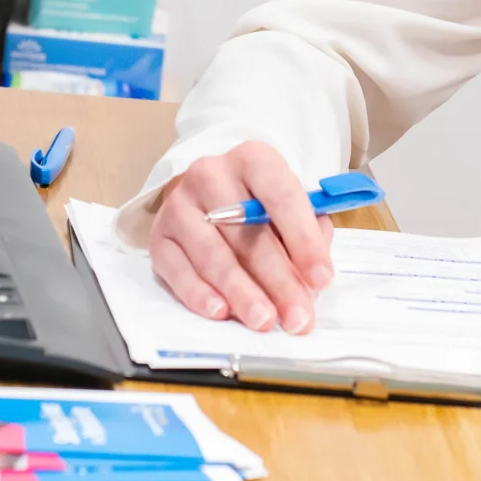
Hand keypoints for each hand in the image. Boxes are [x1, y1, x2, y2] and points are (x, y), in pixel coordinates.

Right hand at [148, 141, 334, 333]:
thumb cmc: (262, 206)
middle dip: (277, 280)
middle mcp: (210, 174)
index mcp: (253, 159)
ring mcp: (179, 205)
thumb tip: (310, 281)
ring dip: (241, 292)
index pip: (282, 197)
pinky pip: (176, 269)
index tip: (322, 278)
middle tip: (297, 318)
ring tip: (264, 321)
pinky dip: (198, 293)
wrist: (211, 198)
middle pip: (247, 233)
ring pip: (212, 254)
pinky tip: (220, 312)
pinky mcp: (158, 236)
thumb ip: (309, 237)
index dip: (304, 241)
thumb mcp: (293, 209)